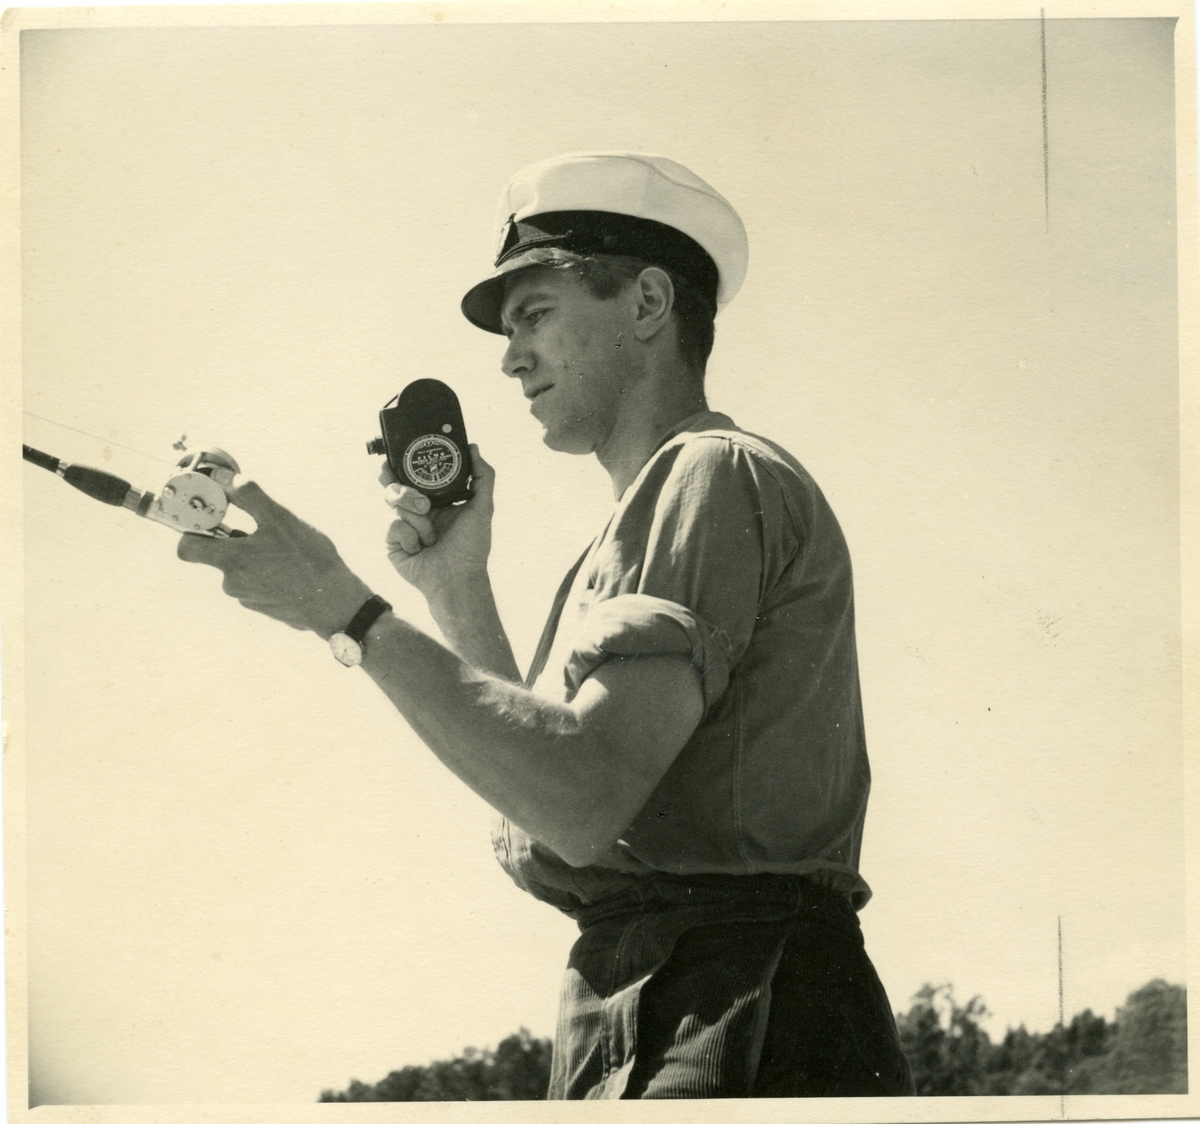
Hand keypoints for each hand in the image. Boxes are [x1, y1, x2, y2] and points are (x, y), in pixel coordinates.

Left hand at [177, 478, 373, 639]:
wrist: (335, 603)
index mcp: (231, 560)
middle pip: (218, 556)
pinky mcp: (263, 607)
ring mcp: (247, 597)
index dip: (192, 532)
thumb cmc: (309, 560)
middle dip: (233, 542)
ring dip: (253, 558)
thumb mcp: (280, 518)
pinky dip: (267, 575)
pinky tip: (291, 569)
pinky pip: (255, 585)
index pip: (186, 548)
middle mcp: (232, 583)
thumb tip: (221, 478)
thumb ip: (247, 495)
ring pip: (239, 570)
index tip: (210, 521)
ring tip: (283, 552)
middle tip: (259, 532)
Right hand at [382, 444, 494, 598]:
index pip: (415, 474)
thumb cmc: (471, 547)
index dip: (406, 464)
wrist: (456, 578)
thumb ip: (483, 476)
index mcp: (436, 499)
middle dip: (404, 489)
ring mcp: (403, 525)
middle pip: (395, 484)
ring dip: (416, 518)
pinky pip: (393, 525)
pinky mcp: (393, 542)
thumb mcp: (483, 507)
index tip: (402, 455)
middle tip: (423, 503)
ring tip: (431, 534)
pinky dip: (411, 537)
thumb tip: (473, 447)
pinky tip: (421, 548)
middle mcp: (417, 509)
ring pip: (393, 501)